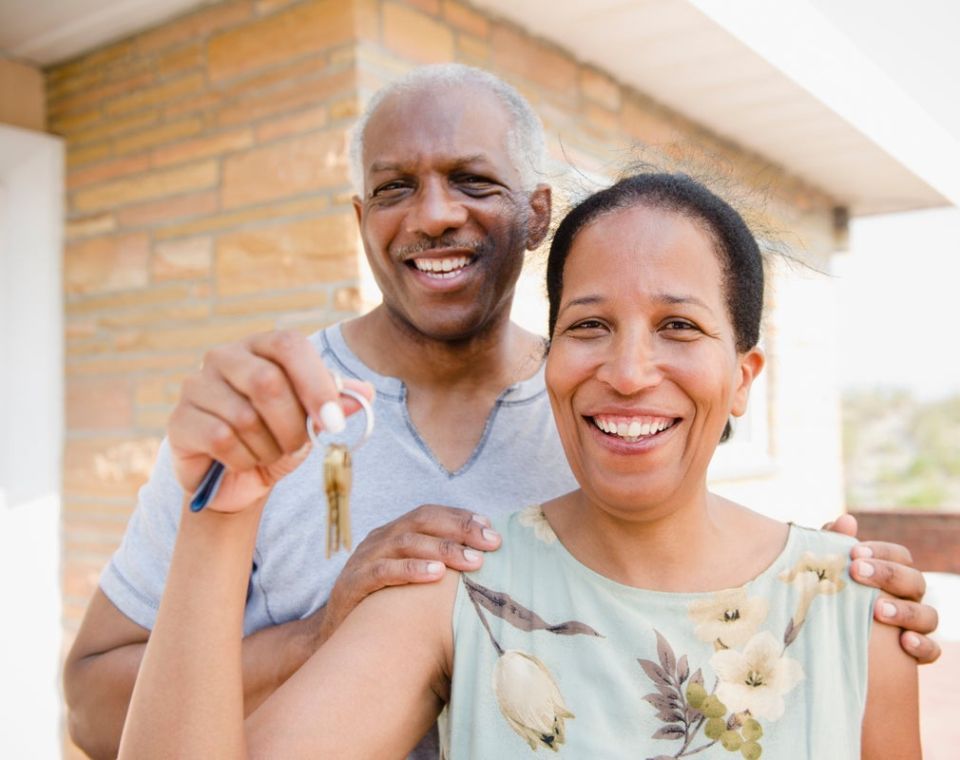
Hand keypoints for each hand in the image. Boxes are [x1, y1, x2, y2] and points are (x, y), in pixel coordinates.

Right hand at [168, 330, 372, 512]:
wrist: (238, 479)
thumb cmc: (277, 437)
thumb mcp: (313, 420)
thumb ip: (336, 403)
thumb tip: (364, 393)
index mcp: (261, 346)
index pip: (289, 346)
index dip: (315, 384)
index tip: (334, 423)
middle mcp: (224, 356)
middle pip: (267, 382)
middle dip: (292, 425)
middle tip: (297, 444)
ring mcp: (196, 385)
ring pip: (244, 417)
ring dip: (268, 447)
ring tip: (268, 452)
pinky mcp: (180, 419)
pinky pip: (220, 439)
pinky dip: (243, 459)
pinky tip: (243, 461)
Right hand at [318, 504, 501, 639]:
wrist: (335, 635)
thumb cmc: (383, 605)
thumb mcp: (408, 579)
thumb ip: (437, 565)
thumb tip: (483, 562)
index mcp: (394, 533)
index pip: (430, 514)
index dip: (460, 517)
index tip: (491, 527)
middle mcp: (380, 539)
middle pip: (422, 521)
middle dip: (460, 529)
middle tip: (491, 543)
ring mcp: (365, 558)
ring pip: (407, 542)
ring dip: (443, 549)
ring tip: (472, 561)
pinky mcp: (354, 583)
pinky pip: (384, 570)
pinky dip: (412, 569)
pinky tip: (436, 574)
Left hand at [824, 514, 940, 663]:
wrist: (830, 637)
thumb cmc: (831, 595)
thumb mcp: (829, 570)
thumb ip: (835, 544)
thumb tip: (846, 520)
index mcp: (893, 574)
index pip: (900, 556)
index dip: (881, 552)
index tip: (854, 553)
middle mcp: (910, 597)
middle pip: (915, 581)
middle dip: (888, 575)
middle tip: (857, 572)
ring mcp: (916, 625)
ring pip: (928, 615)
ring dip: (905, 611)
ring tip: (878, 609)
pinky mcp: (917, 652)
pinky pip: (932, 650)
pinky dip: (923, 645)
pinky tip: (904, 641)